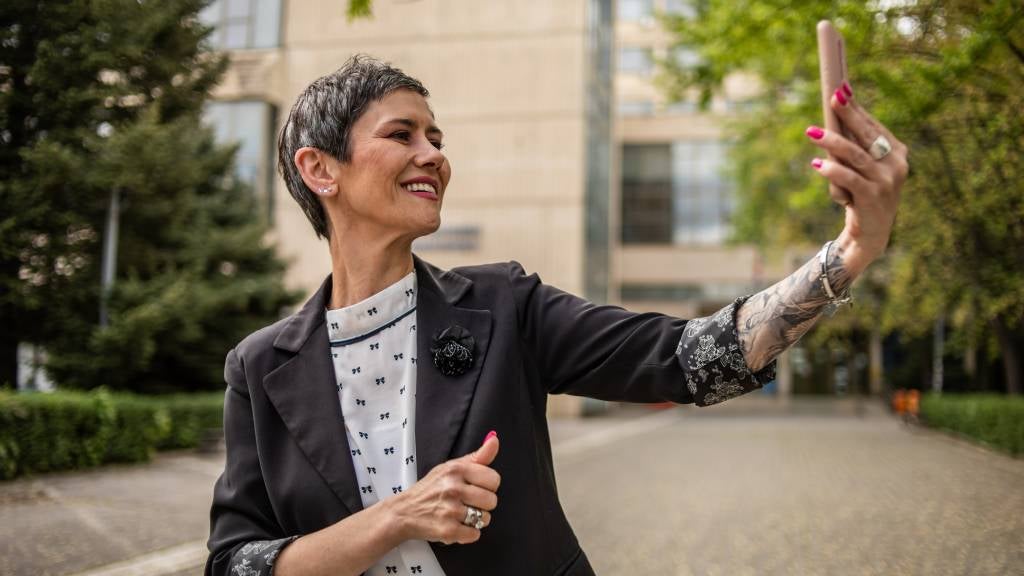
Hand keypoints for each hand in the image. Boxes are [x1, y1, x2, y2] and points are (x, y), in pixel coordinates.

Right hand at [390, 432, 500, 544]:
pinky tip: (457, 525)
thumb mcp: (451, 467)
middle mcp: (453, 488)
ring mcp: (450, 510)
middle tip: (467, 502)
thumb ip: (477, 456)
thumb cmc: (430, 488)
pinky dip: (468, 533)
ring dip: (476, 520)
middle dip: (482, 504)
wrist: (405, 511)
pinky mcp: (447, 530)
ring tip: (461, 514)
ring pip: (485, 518)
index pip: (494, 479)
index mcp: (456, 470)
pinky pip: (475, 534)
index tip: (477, 487)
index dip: (488, 486)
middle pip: (492, 500)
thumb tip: (494, 440)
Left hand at [806, 82, 908, 275]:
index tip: (842, 90)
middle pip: (867, 135)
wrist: (870, 235)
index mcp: (898, 153)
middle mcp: (897, 165)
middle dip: (848, 114)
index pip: (874, 126)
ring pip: (856, 155)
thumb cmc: (862, 196)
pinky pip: (850, 179)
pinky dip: (832, 171)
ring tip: (811, 131)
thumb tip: (834, 117)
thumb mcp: (863, 170)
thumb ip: (855, 148)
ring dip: (832, 142)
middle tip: (831, 98)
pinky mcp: (873, 198)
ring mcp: (886, 182)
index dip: (857, 108)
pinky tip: (816, 163)